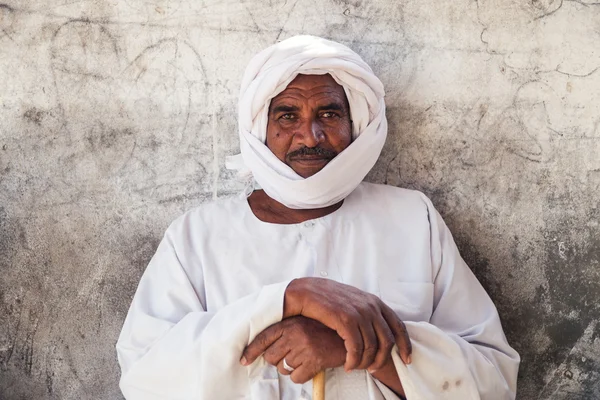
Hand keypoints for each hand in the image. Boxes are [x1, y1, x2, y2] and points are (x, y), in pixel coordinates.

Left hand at [241, 316, 345, 383]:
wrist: (348, 337)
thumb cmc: (325, 332)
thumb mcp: (304, 325)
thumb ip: (286, 332)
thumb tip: (266, 349)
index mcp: (290, 323)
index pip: (263, 338)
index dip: (251, 351)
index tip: (244, 360)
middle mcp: (295, 333)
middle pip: (271, 357)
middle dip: (279, 361)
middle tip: (293, 356)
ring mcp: (304, 346)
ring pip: (283, 369)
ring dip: (292, 368)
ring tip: (305, 358)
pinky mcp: (313, 360)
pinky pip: (296, 377)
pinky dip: (303, 375)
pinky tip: (311, 365)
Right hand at [283, 278, 410, 371]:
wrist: (304, 291)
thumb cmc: (327, 298)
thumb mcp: (353, 301)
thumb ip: (366, 312)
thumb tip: (377, 331)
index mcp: (374, 302)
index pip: (398, 326)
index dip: (405, 345)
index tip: (406, 360)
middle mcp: (370, 306)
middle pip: (387, 341)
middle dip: (382, 359)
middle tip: (372, 368)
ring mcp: (358, 312)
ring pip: (372, 347)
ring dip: (365, 362)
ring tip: (355, 367)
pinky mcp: (345, 319)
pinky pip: (356, 348)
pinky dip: (353, 361)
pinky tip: (348, 365)